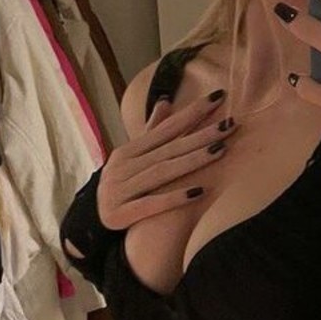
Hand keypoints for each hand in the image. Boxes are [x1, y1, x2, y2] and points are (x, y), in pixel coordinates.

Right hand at [95, 90, 236, 229]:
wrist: (90, 222)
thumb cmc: (122, 185)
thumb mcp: (133, 157)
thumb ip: (152, 130)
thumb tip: (166, 100)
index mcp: (128, 151)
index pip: (166, 128)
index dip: (192, 113)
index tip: (218, 97)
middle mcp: (124, 166)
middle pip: (169, 149)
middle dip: (201, 135)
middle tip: (229, 124)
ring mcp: (121, 189)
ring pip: (162, 172)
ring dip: (192, 161)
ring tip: (220, 150)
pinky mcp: (122, 213)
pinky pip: (152, 204)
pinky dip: (175, 197)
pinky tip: (199, 192)